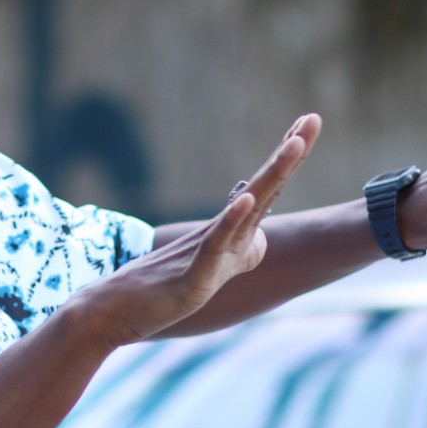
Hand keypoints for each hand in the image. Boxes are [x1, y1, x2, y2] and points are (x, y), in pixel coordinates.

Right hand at [81, 114, 319, 343]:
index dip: (285, 159)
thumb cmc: (159, 292)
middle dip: (290, 151)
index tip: (306, 125)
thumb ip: (238, 254)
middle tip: (314, 118)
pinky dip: (232, 220)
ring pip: (245, 208)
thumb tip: (260, 238)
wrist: (113, 310)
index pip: (263, 189)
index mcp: (226, 233)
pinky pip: (215, 244)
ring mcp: (205, 251)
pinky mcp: (192, 275)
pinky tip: (246, 199)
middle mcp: (218, 233)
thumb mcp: (211, 273)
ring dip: (272, 174)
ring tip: (295, 144)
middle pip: (262, 187)